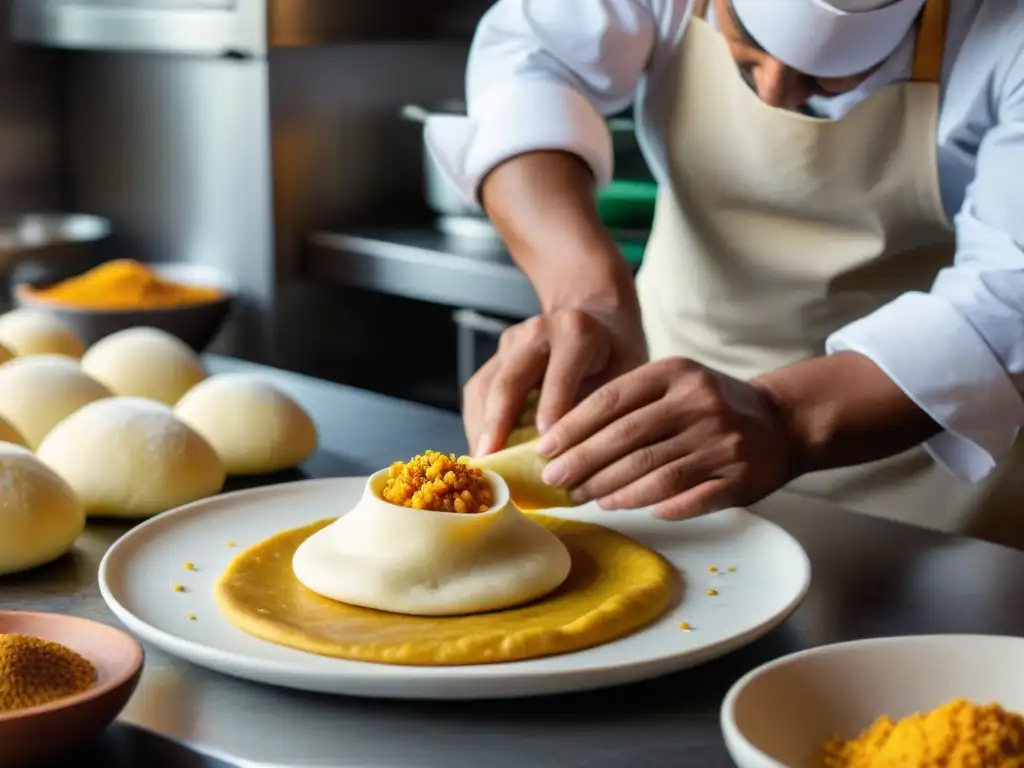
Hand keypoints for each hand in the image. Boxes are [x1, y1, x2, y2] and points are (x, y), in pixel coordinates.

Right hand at [463, 308, 646, 456]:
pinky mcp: (496, 356)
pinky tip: (483, 450)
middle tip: (493, 463)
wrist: (597, 321)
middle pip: (509, 381)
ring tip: (483, 465)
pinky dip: (478, 423)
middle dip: (497, 425)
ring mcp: (512, 342)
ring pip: (485, 387)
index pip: (559, 375)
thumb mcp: (625, 376)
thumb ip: (605, 410)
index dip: (550, 410)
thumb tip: (582, 460)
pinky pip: (478, 392)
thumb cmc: (615, 355)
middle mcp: (537, 332)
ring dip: (481, 429)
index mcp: (576, 333)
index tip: (545, 447)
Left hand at [534, 357, 792, 519]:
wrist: (782, 422)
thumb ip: (629, 403)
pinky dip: (651, 505)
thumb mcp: (673, 384)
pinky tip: (625, 507)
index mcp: (676, 373)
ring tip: (584, 497)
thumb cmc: (710, 405)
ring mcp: (721, 442)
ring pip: (652, 472)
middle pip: (626, 439)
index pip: (612, 400)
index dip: (573, 427)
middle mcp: (698, 403)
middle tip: (555, 481)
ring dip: (611, 489)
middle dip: (583, 463)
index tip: (545, 449)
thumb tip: (566, 441)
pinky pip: (685, 498)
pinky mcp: (737, 478)